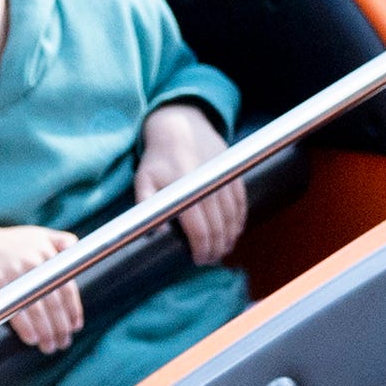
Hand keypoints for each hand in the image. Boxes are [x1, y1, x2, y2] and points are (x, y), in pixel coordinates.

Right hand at [0, 224, 84, 352]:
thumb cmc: (5, 244)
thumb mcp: (34, 235)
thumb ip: (58, 241)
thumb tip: (77, 248)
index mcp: (46, 250)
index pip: (67, 284)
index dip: (73, 309)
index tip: (75, 326)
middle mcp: (33, 259)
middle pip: (54, 299)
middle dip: (61, 326)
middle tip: (63, 343)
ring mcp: (14, 270)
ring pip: (37, 307)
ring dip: (46, 332)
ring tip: (49, 347)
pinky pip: (15, 310)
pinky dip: (26, 328)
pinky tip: (32, 339)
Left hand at [135, 104, 244, 262]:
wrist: (179, 125)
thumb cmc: (158, 158)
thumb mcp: (143, 179)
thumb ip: (146, 206)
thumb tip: (154, 233)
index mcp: (185, 191)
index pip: (200, 230)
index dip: (201, 249)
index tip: (198, 260)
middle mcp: (207, 185)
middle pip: (219, 228)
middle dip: (216, 248)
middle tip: (209, 259)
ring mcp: (223, 179)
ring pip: (233, 218)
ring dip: (229, 237)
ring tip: (222, 249)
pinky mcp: (233, 174)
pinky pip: (241, 203)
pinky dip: (239, 221)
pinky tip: (233, 232)